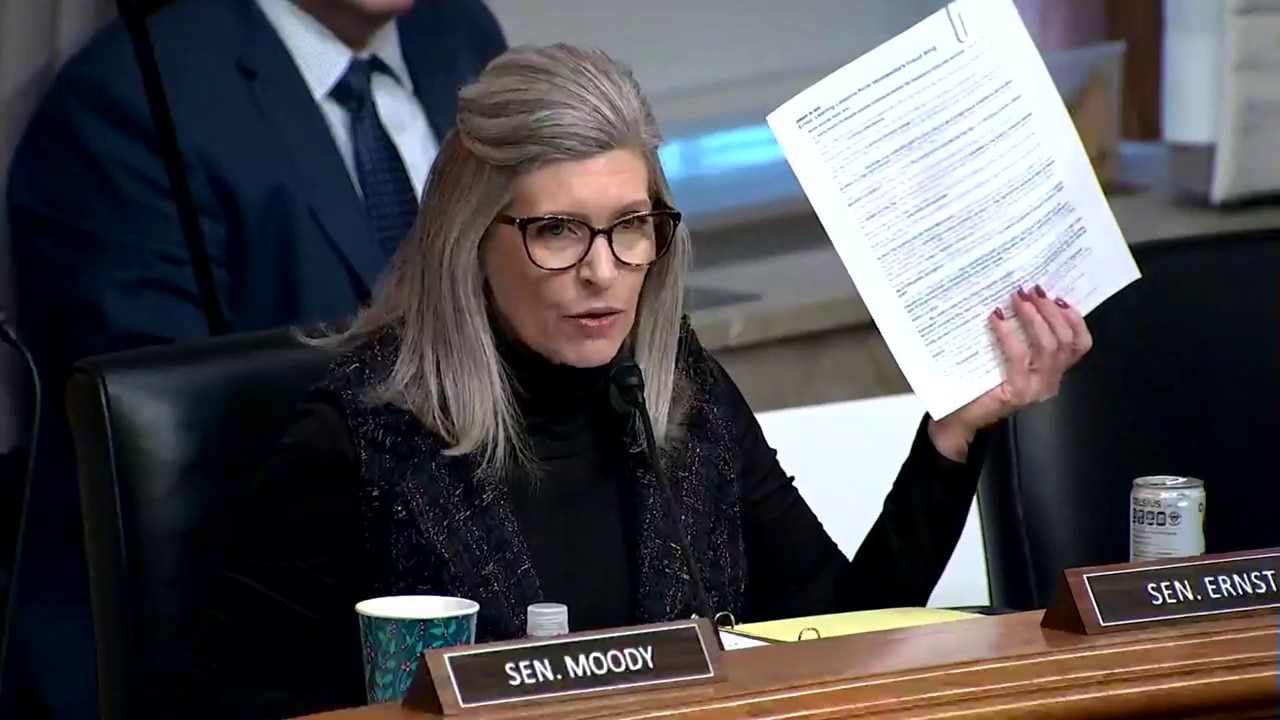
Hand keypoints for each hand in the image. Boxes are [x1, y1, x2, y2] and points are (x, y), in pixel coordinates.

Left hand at [928, 284, 1093, 461]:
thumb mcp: (1007, 358)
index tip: (1056, 295)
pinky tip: (996, 318)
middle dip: (1050, 311)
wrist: (957, 419)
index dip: (1073, 318)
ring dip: (1034, 318)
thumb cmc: (979, 386)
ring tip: (1018, 299)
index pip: (1079, 344)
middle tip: (1031, 291)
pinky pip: (1019, 357)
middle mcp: (1049, 383)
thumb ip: (1022, 339)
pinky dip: (1008, 333)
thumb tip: (1024, 299)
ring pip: (1049, 347)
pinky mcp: (1016, 393)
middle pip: (1066, 341)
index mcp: (1052, 373)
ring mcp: (1035, 390)